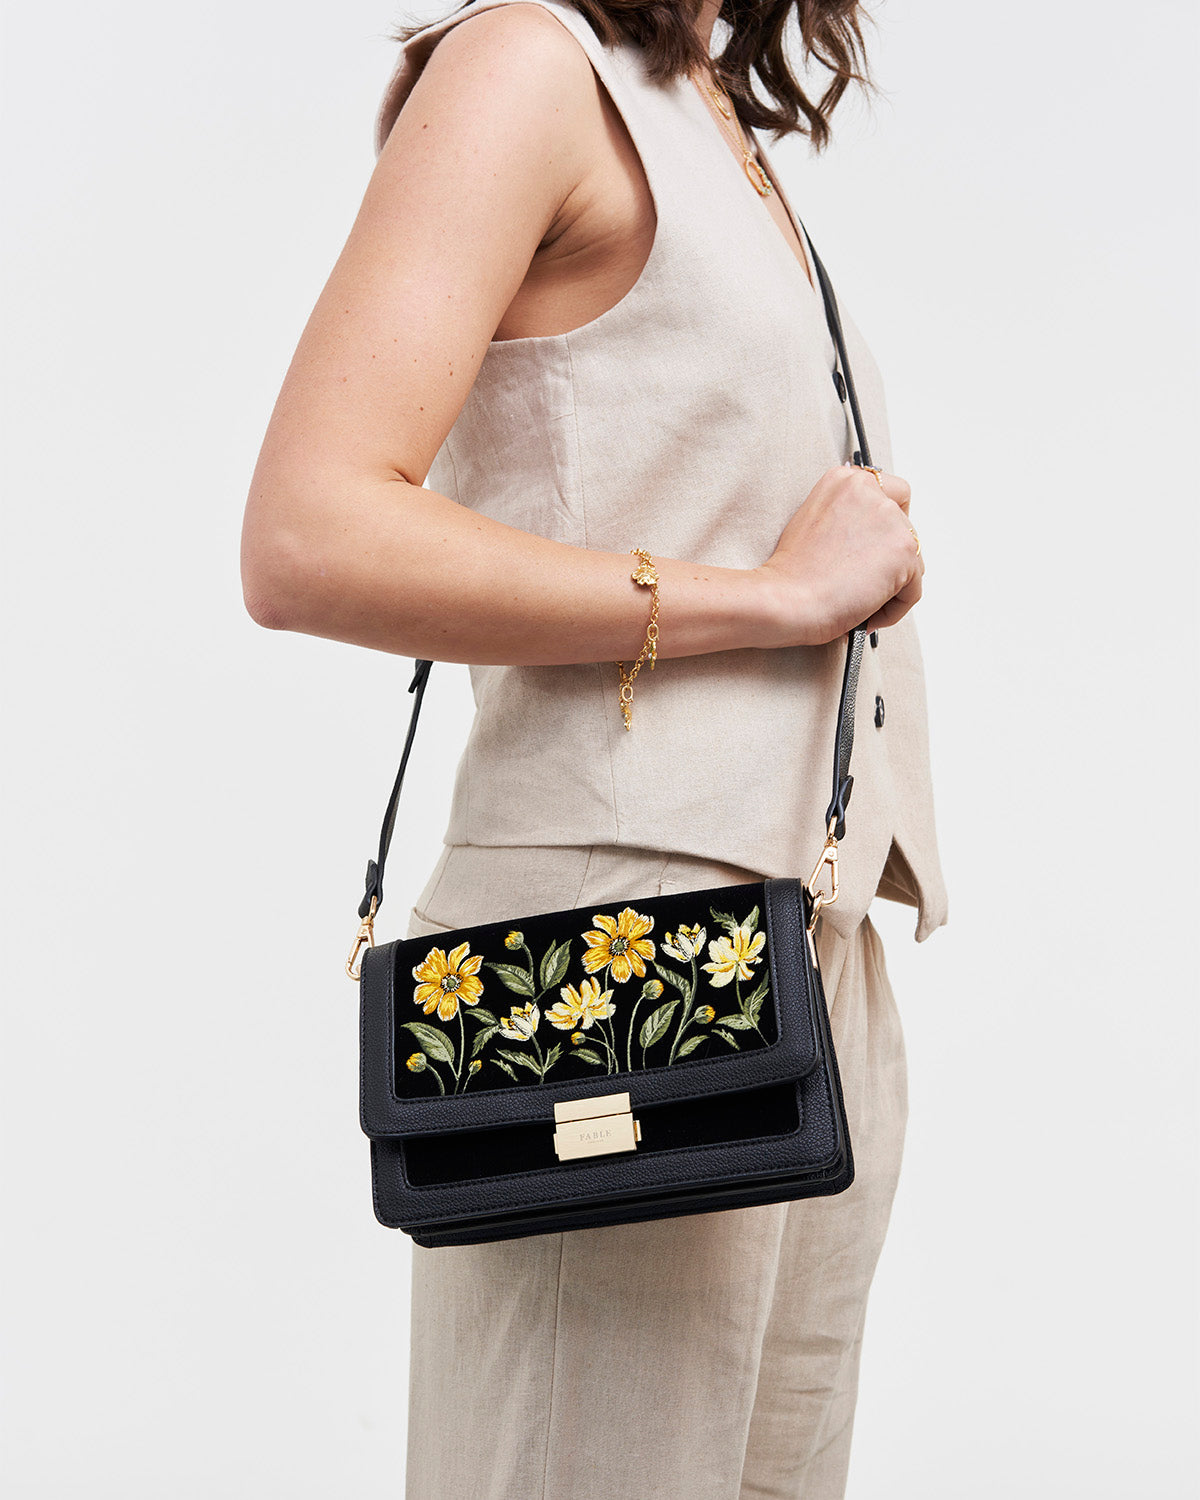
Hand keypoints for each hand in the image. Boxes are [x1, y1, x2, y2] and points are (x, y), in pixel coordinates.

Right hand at [754, 461, 924, 646]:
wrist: (786, 598)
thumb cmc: (790, 574)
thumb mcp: (813, 524)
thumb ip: (846, 518)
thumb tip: (870, 541)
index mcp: (844, 479)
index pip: (890, 493)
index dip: (885, 525)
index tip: (871, 548)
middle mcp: (870, 490)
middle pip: (905, 528)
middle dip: (888, 560)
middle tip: (861, 583)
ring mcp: (890, 518)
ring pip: (911, 561)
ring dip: (891, 587)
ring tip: (858, 604)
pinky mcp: (905, 549)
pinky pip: (914, 588)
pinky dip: (894, 608)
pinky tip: (866, 613)